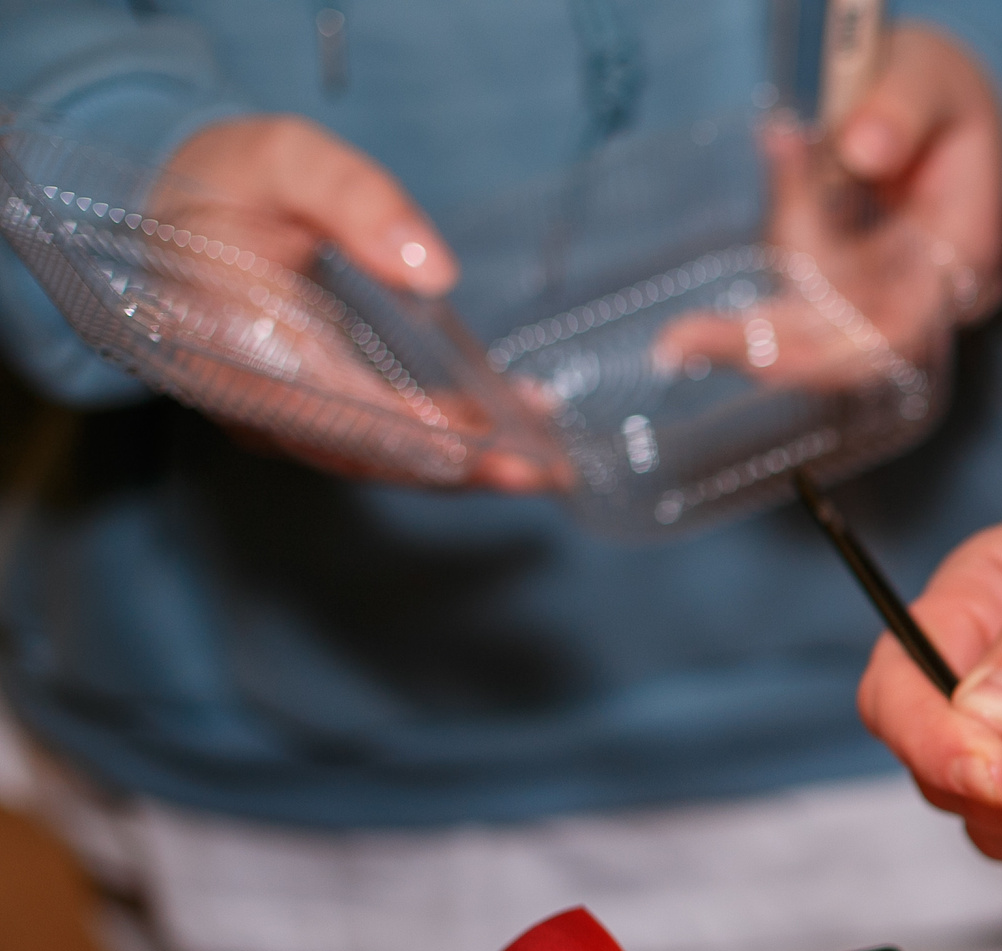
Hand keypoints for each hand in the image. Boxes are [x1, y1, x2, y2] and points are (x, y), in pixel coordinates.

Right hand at [156, 117, 554, 488]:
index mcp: (228, 333)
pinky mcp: (299, 418)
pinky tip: (508, 429)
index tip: (480, 442)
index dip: (406, 430)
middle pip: (361, 450)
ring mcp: (270, 415)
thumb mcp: (285, 157)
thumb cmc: (230, 176)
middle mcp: (245, 394)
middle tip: (542, 470)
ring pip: (375, 459)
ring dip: (462, 466)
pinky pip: (373, 445)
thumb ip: (353, 196)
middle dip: (457, 466)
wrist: (183, 201)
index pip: (326, 404)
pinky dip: (442, 445)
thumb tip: (433, 271)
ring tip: (545, 462)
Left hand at [652, 25, 1001, 386]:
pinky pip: (802, 274)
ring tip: (775, 164)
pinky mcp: (854, 281)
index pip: (894, 336)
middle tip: (676, 344)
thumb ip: (902, 109)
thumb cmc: (944, 89)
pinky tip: (786, 154)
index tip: (758, 356)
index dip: (824, 356)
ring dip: (769, 266)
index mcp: (965, 261)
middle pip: (842, 348)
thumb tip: (861, 150)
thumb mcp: (930, 76)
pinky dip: (786, 221)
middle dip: (761, 344)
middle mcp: (930, 295)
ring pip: (812, 314)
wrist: (945, 99)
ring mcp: (890, 292)